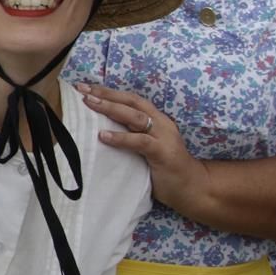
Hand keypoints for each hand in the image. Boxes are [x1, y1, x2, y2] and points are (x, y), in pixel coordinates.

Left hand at [76, 83, 209, 216]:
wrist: (192, 187)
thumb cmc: (164, 168)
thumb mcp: (144, 146)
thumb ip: (129, 135)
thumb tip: (97, 129)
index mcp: (156, 119)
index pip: (130, 99)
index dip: (109, 92)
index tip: (85, 87)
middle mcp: (160, 123)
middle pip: (131, 102)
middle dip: (106, 94)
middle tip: (82, 89)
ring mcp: (164, 137)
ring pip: (134, 117)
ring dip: (110, 108)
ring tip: (89, 104)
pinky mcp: (163, 153)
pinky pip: (140, 141)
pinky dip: (121, 138)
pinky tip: (103, 136)